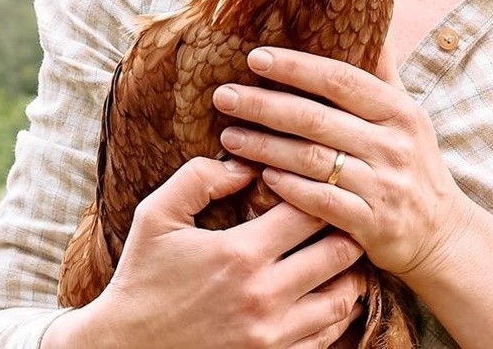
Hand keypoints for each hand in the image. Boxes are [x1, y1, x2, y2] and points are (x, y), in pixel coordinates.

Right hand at [45, 157, 365, 348]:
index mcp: (240, 253)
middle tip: (348, 218)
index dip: (324, 192)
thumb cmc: (141, 279)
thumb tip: (247, 161)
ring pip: (344, 297)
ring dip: (351, 274)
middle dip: (349, 230)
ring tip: (346, 256)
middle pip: (341, 252)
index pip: (313, 210)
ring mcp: (271, 334)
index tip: (321, 186)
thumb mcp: (156, 218)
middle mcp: (264, 295)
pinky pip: (327, 336)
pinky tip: (330, 294)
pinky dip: (337, 314)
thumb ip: (198, 178)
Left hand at [212, 48, 472, 282]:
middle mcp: (394, 145)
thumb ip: (384, 77)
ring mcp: (384, 185)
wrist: (442, 232)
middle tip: (224, 96)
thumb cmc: (414, 166)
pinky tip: (260, 176)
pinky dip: (287, 187)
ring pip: (311, 160)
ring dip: (264, 146)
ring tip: (229, 136)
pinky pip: (319, 201)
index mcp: (401, 112)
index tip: (255, 58)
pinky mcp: (372, 223)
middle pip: (317, 119)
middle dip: (265, 105)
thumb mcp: (408, 118)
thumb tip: (372, 26)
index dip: (296, 67)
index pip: (342, 80)